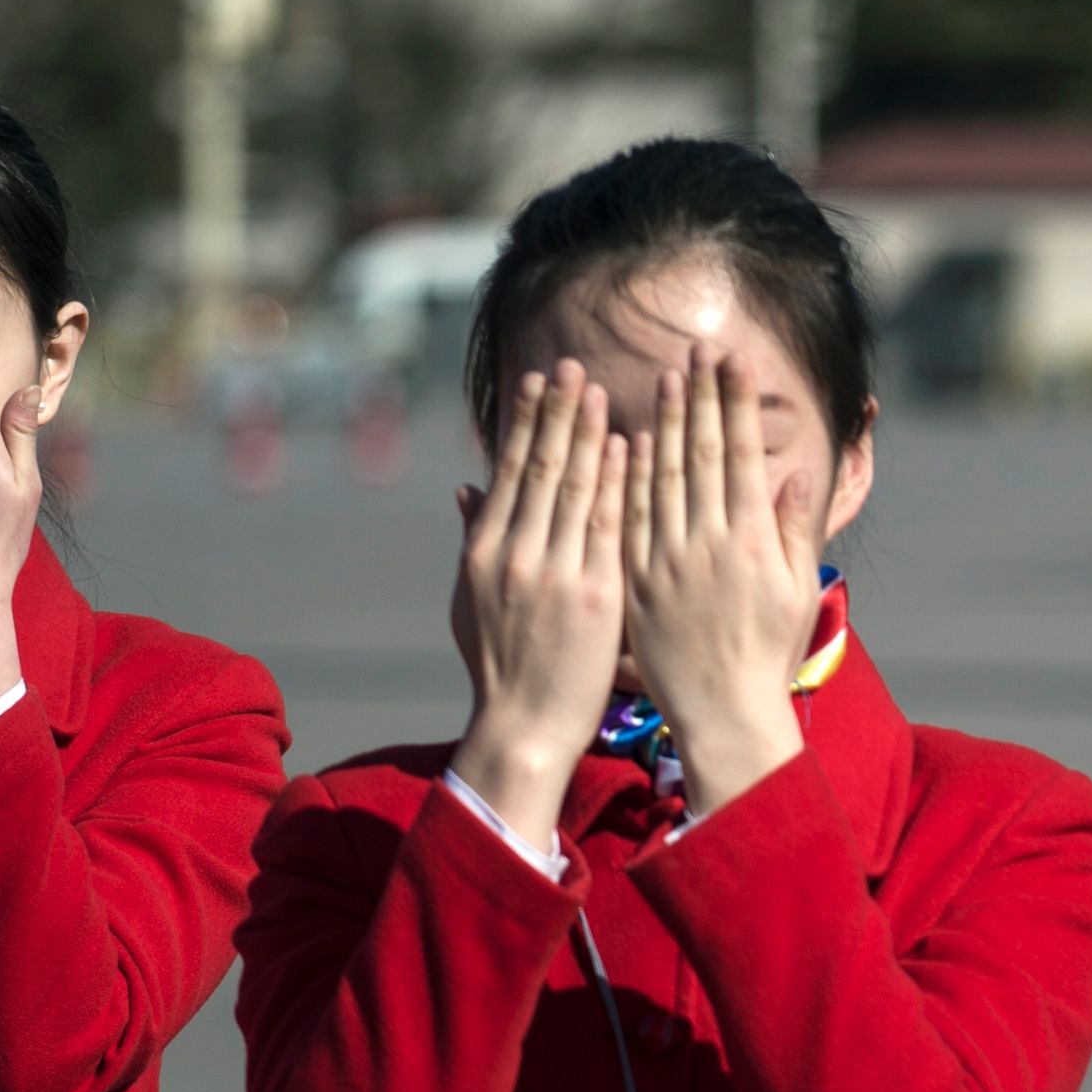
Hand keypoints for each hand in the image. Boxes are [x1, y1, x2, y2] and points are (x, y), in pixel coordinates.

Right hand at [445, 370, 627, 856]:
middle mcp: (515, 555)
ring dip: (588, 434)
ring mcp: (554, 574)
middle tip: (573, 365)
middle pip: (539, 468)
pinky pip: (609, 526)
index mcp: (485, 552)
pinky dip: (616, 483)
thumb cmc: (501, 666)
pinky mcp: (594, 596)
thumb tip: (464, 485)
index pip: (508, 472)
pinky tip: (627, 447)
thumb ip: (474, 538)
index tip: (540, 382)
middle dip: (557, 413)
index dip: (526, 423)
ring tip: (600, 390)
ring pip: (573, 488)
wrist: (525, 726)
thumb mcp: (473, 600)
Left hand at [623, 356, 822, 816]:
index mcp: (755, 542)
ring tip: (667, 376)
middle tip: (698, 349)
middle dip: (702, 396)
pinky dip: (631, 477)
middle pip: (703, 454)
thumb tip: (795, 474)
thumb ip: (795, 529)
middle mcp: (712, 544)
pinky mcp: (638, 582)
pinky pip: (631, 519)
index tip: (732, 362)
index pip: (742, 455)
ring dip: (666, 423)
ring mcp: (671, 562)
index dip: (736, 404)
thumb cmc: (768, 655)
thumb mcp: (797, 591)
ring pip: (665, 477)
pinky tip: (631, 438)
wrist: (723, 714)